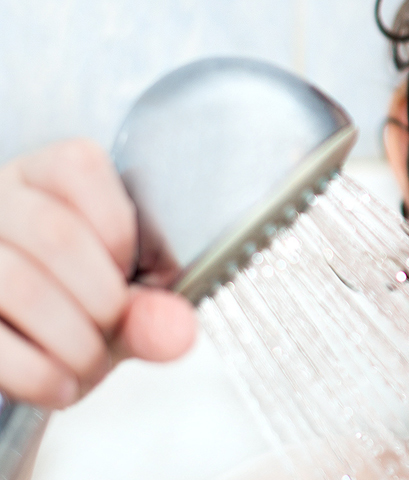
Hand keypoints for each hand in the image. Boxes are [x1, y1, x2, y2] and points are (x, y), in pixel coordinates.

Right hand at [0, 139, 195, 408]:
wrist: (27, 354)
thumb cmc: (73, 310)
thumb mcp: (121, 303)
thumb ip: (152, 311)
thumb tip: (177, 331)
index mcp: (38, 178)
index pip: (77, 166)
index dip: (118, 230)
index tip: (130, 270)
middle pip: (54, 233)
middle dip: (104, 298)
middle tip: (112, 328)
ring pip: (17, 283)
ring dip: (73, 341)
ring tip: (89, 363)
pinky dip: (38, 375)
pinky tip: (59, 386)